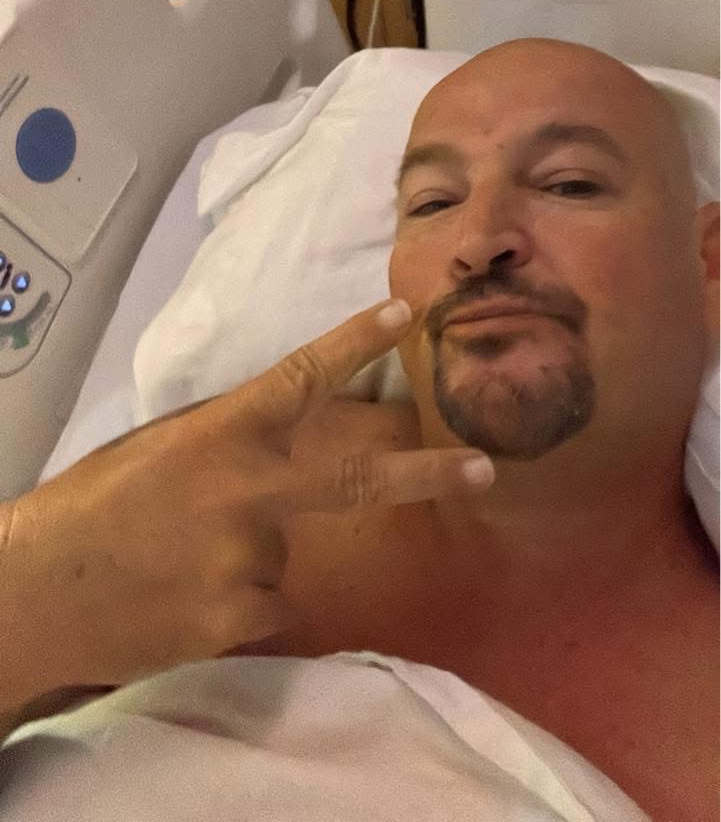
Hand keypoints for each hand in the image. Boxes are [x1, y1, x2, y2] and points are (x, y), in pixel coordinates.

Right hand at [0, 300, 492, 702]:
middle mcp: (245, 492)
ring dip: (250, 552)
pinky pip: (263, 600)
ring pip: (283, 551)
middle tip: (484, 469)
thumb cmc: (96, 504)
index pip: (300, 377)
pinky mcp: (240, 616)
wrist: (40, 592)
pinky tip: (186, 595)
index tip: (405, 314)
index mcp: (220, 434)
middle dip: (426, 474)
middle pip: (355, 478)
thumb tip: (286, 433)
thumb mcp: (160, 446)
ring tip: (184, 558)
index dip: (355, 342)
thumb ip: (229, 439)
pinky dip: (234, 596)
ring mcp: (247, 559)